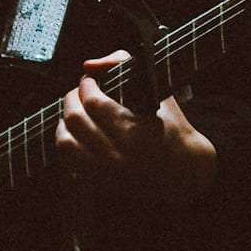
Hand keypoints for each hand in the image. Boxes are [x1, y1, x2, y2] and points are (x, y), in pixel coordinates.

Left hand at [55, 50, 216, 207]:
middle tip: (79, 92)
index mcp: (135, 131)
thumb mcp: (157, 91)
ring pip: (65, 143)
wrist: (185, 173)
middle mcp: (118, 155)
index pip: (94, 102)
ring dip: (65, 122)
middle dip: (72, 98)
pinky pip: (69, 163)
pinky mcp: (100, 185)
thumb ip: (123, 65)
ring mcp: (107, 173)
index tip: (90, 79)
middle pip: (75, 120)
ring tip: (74, 113)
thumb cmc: (171, 128)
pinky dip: (68, 146)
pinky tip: (76, 136)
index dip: (86, 84)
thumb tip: (89, 65)